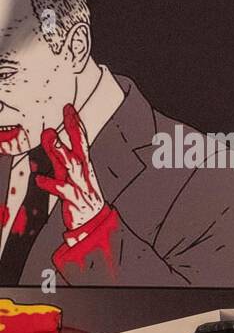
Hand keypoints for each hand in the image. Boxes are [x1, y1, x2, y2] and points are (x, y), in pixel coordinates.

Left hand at [37, 103, 106, 230]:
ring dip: (60, 150)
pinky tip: (40, 179)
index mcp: (84, 167)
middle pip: (79, 148)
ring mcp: (81, 186)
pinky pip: (64, 191)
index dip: (76, 124)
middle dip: (73, 131)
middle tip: (65, 115)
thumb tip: (44, 146)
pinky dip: (52, 184)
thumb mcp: (69, 176)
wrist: (94, 224)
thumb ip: (57, 161)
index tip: (69, 108)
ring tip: (49, 137)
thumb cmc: (81, 198)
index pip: (82, 141)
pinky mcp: (75, 201)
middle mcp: (84, 174)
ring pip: (72, 166)